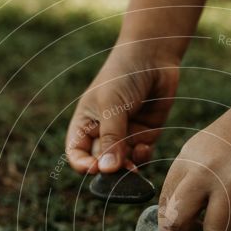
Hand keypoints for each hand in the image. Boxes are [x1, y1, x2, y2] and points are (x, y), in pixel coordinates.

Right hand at [66, 46, 179, 173]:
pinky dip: (142, 156)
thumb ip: (111, 139)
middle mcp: (103, 132)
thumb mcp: (112, 106)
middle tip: (121, 174)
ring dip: (128, 167)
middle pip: (101, 163)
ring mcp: (125, 134)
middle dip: (110, 171)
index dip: (83, 166)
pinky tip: (145, 146)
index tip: (95, 170)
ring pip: (123, 163)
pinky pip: (141, 155)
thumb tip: (106, 171)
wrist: (153, 56)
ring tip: (133, 166)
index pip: (77, 154)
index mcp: (85, 123)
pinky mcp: (145, 134)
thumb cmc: (123, 75)